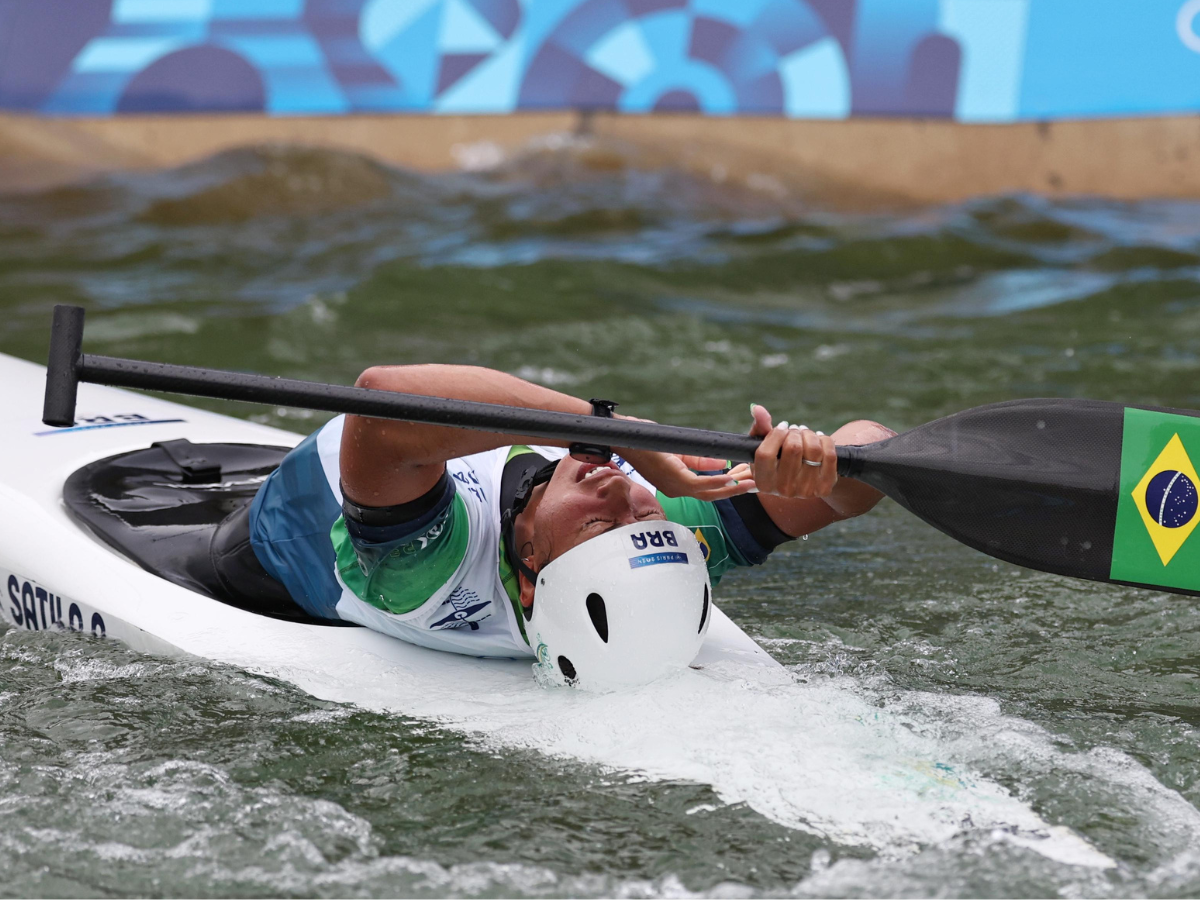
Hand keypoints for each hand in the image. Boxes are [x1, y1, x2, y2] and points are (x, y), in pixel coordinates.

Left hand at [616, 416, 755, 499]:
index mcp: (677, 485)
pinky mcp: (673, 478)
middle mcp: (676, 490)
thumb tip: (724, 463)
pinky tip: (732, 478)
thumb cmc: (646, 441)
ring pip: (709, 493)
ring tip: (751, 483)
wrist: (626, 436)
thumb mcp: (680, 452)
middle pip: (711, 495)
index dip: (729, 486)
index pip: (707, 490)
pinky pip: (700, 484)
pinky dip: (717, 482)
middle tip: (756, 483)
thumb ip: (701, 460)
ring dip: (731, 488)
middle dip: (735, 490)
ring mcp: (674, 486)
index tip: (747, 478)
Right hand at [749, 404, 836, 498]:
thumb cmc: (777, 460)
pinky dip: (825, 440)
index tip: (782, 427)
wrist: (800, 481)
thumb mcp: (763, 447)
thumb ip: (759, 427)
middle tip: (794, 430)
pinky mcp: (825, 487)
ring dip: (809, 434)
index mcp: (763, 483)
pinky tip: (818, 439)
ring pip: (813, 449)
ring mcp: (805, 490)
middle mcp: (783, 490)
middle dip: (795, 432)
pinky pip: (829, 455)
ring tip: (805, 433)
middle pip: (792, 448)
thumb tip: (757, 408)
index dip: (776, 434)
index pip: (766, 453)